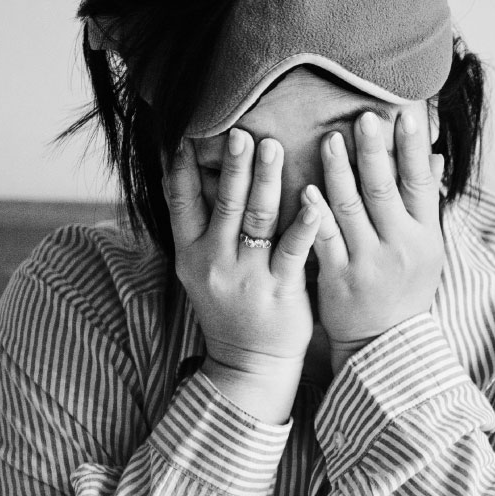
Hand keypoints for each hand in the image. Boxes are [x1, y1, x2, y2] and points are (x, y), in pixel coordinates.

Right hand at [163, 128, 320, 422]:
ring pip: (256, 218)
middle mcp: (214, 261)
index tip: (188, 132)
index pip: (180, 201)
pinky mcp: (280, 289)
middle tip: (242, 130)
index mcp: (190, 253)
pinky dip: (304, 220)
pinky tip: (314, 195)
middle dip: (233, 164)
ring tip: (272, 145)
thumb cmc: (229, 308)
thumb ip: (200, 226)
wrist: (249, 365)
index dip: (182, 166)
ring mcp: (247, 276)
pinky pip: (293, 248)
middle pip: (224, 202)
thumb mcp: (200, 269)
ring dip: (265, 179)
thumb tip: (191, 172)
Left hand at [310, 111, 445, 373]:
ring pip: (352, 208)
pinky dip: (316, 213)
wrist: (385, 346)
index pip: (421, 182)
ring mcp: (368, 261)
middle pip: (386, 189)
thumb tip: (436, 156)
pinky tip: (305, 188)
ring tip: (330, 139)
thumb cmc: (406, 291)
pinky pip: (326, 239)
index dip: (413, 146)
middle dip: (375, 150)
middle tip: (364, 116)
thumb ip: (426, 202)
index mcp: (425, 235)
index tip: (406, 113)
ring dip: (340, 171)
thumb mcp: (427, 249)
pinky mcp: (339, 277)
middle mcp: (400, 246)